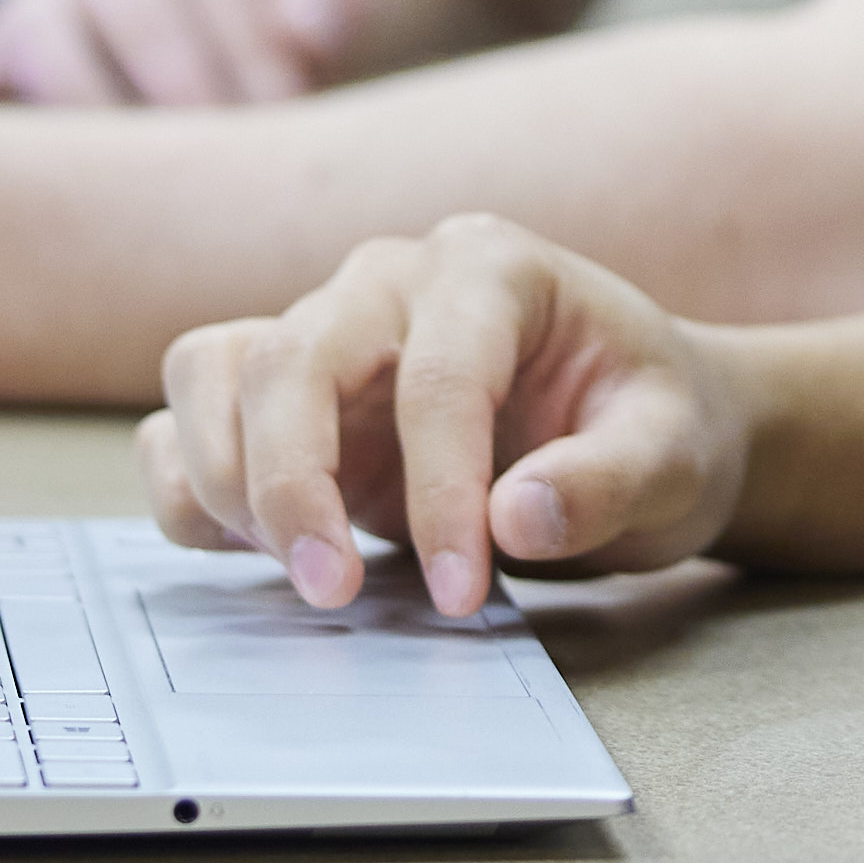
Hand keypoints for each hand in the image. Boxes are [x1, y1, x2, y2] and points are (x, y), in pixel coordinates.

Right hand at [141, 216, 749, 617]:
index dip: (441, 491)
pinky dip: (196, 488)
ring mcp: (324, 331)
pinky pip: (189, 419)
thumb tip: (515, 519)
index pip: (440, 377)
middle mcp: (388, 283)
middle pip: (293, 357)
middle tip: (332, 594)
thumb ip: (607, 484)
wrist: (633, 428)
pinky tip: (258, 554)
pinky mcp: (282, 398)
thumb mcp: (674, 456)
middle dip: (293, 484)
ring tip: (305, 573)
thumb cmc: (651, 425)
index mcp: (490, 269)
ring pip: (215, 370)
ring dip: (231, 481)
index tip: (463, 593)